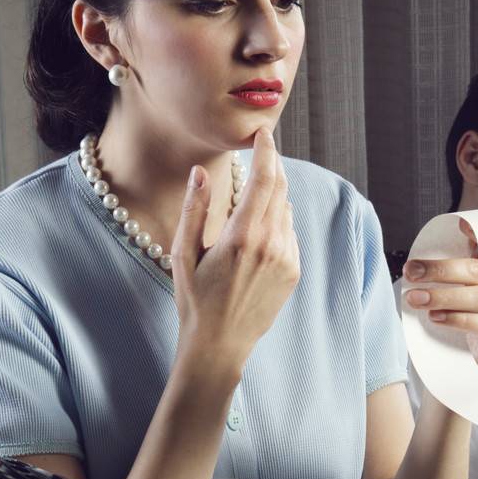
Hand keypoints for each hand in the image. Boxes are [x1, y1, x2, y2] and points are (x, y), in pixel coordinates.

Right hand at [171, 127, 299, 378]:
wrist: (220, 346)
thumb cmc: (195, 301)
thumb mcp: (184, 254)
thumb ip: (195, 210)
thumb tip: (200, 173)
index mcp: (242, 236)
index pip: (265, 178)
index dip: (266, 150)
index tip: (263, 132)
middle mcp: (271, 244)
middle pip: (281, 187)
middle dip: (272, 164)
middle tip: (262, 149)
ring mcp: (286, 259)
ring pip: (285, 210)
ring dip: (272, 196)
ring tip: (248, 203)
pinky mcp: (293, 272)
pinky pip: (289, 233)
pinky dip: (276, 222)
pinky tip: (254, 236)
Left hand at [403, 220, 477, 375]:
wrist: (466, 366)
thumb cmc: (459, 323)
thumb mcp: (455, 292)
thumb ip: (451, 273)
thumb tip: (420, 260)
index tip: (460, 225)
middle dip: (442, 270)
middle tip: (412, 272)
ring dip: (445, 296)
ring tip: (417, 299)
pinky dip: (459, 319)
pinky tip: (437, 318)